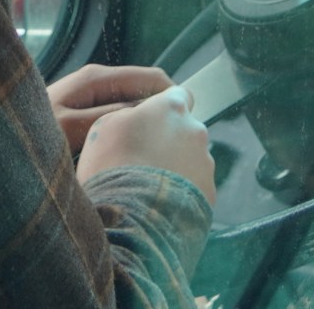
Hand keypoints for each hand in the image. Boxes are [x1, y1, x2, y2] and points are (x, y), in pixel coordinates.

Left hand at [45, 62, 173, 155]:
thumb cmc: (33, 134)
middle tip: (170, 141)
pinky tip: (129, 149)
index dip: (172, 96)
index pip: (151, 77)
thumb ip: (110, 115)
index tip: (185, 122)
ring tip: (152, 147)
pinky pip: (118, 115)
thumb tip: (147, 109)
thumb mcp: (71, 127)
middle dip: (159, 109)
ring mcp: (91, 95)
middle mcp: (97, 81)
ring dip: (144, 121)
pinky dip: (129, 127)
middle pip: (143, 89)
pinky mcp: (85, 111)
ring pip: (131, 104)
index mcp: (97, 78)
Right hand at [80, 83, 214, 201]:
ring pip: (191, 161)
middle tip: (141, 163)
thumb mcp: (105, 126)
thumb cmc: (110, 167)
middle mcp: (196, 131)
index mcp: (172, 108)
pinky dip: (179, 195)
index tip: (148, 124)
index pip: (179, 96)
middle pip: (185, 131)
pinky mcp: (209, 193)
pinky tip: (157, 206)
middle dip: (168, 143)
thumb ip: (130, 114)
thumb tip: (139, 119)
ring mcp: (206, 163)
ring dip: (174, 170)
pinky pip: (194, 188)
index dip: (163, 110)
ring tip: (146, 189)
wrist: (128, 218)